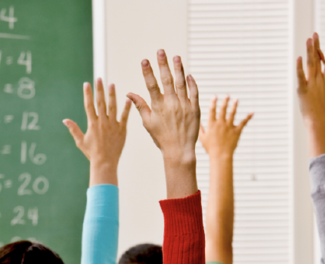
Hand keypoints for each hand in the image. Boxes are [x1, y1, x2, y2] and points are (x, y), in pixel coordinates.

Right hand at [64, 79, 130, 185]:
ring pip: (113, 107)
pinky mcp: (122, 130)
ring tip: (112, 84)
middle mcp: (102, 122)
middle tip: (99, 78)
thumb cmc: (92, 153)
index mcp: (92, 124)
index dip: (88, 94)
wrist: (105, 162)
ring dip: (112, 95)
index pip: (89, 105)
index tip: (87, 84)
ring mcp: (113, 125)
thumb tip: (65, 120)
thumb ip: (74, 129)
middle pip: (100, 103)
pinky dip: (126, 108)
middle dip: (99, 90)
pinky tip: (127, 99)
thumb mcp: (80, 141)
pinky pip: (125, 117)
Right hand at [127, 50, 199, 167]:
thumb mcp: (148, 123)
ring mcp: (184, 106)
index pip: (152, 86)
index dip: (148, 72)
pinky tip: (188, 74)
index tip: (145, 60)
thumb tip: (129, 93)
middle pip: (167, 80)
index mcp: (158, 107)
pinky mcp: (194, 109)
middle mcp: (171, 105)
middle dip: (163, 65)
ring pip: (181, 83)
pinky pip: (194, 93)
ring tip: (176, 57)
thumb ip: (140, 106)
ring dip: (178, 69)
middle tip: (161, 51)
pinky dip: (191, 83)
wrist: (179, 151)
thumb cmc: (161, 138)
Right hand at [199, 96, 252, 160]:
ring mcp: (229, 127)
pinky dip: (248, 117)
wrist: (220, 156)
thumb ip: (201, 129)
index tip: (214, 96)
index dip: (213, 103)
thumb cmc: (210, 148)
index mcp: (212, 125)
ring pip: (232, 113)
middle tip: (227, 95)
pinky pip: (243, 123)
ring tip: (236, 100)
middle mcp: (220, 123)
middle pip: (223, 109)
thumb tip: (198, 122)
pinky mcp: (237, 131)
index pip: (212, 111)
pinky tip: (252, 113)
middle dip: (225, 101)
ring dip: (234, 106)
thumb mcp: (202, 138)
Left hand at [296, 34, 324, 156]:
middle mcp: (320, 81)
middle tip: (315, 34)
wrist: (319, 123)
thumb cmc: (324, 112)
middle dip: (317, 46)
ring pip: (311, 64)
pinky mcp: (303, 90)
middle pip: (319, 60)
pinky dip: (299, 67)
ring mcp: (312, 85)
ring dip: (310, 51)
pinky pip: (301, 76)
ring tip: (309, 39)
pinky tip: (299, 58)